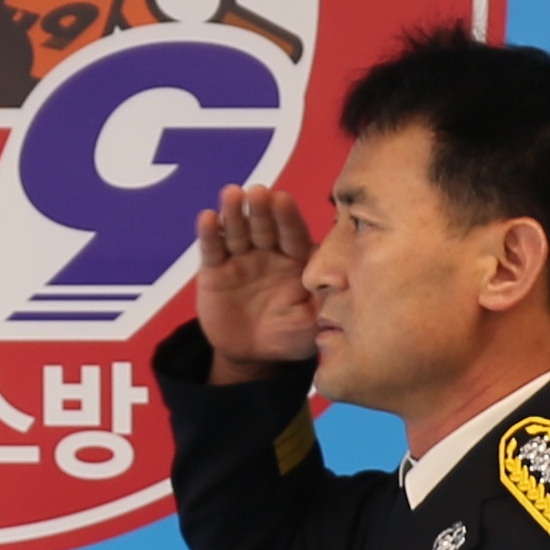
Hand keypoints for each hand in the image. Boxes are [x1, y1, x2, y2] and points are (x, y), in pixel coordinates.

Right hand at [193, 183, 317, 377]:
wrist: (253, 357)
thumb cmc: (290, 335)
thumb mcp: (313, 322)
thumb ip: (324, 300)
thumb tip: (341, 281)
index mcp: (297, 259)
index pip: (293, 233)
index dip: (288, 217)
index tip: (283, 199)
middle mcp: (269, 252)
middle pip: (264, 226)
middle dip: (261, 209)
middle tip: (258, 192)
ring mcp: (240, 259)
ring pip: (237, 231)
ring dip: (234, 212)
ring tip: (231, 195)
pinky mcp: (214, 271)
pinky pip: (212, 250)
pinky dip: (209, 234)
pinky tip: (208, 218)